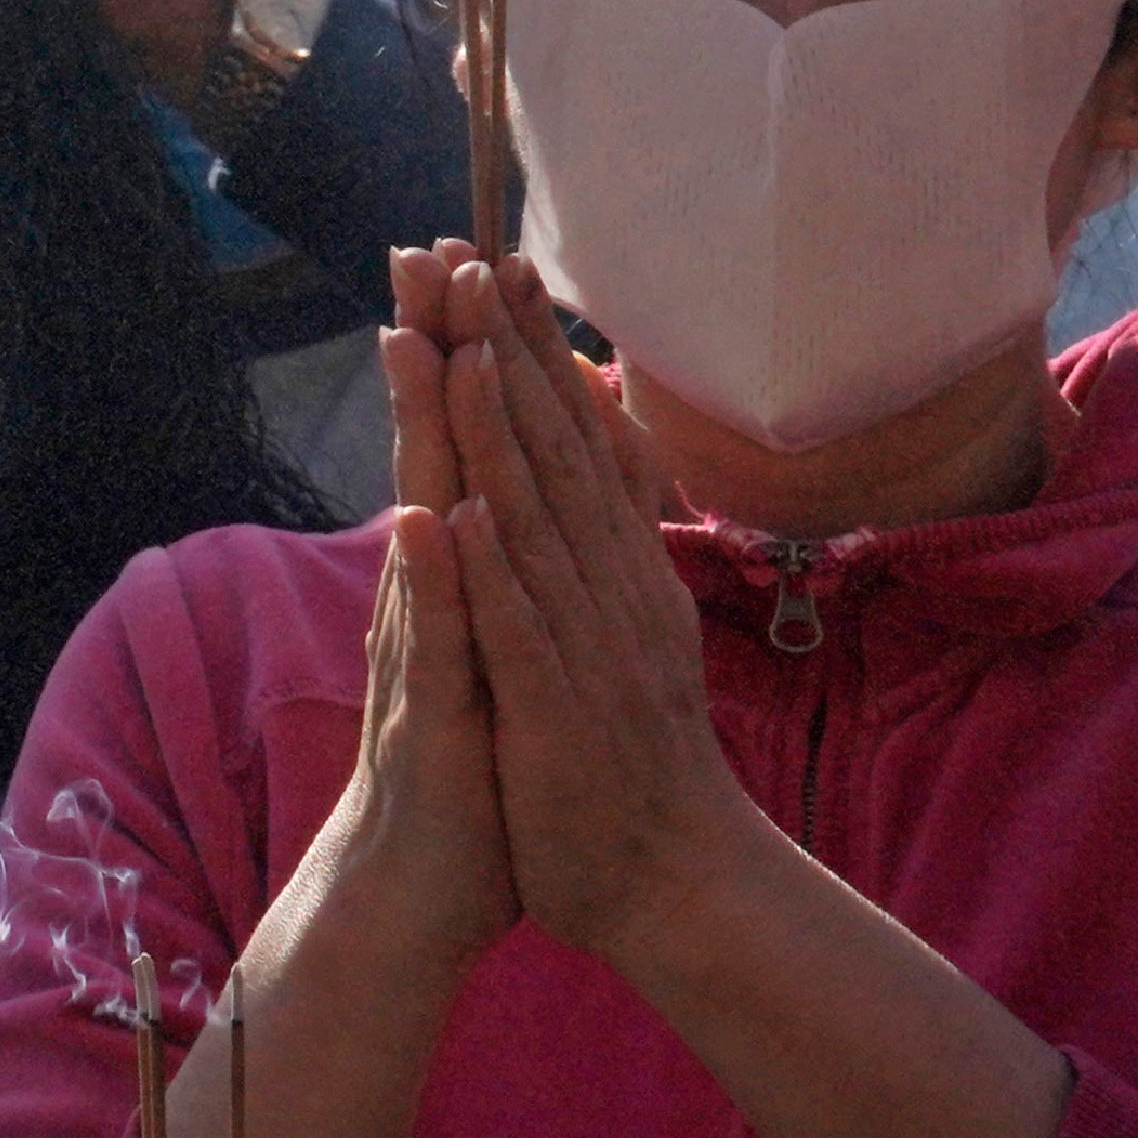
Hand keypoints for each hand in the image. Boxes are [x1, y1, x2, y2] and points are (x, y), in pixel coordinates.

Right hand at [305, 249, 527, 989]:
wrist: (417, 889)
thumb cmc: (468, 771)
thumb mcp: (489, 650)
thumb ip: (486, 565)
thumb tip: (489, 482)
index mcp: (455, 577)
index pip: (459, 443)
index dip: (463, 353)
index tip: (464, 257)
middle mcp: (427, 596)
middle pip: (429, 452)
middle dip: (429, 351)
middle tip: (422, 249)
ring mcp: (421, 650)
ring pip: (420, 520)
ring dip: (416, 431)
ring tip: (412, 337)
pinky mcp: (427, 717)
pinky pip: (433, 641)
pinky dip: (432, 581)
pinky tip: (428, 520)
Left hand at [427, 253, 760, 971]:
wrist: (675, 878)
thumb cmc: (632, 750)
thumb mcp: (619, 620)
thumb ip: (602, 533)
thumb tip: (592, 440)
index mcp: (616, 566)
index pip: (572, 437)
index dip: (533, 348)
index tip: (493, 259)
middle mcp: (611, 586)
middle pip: (556, 452)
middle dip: (511, 354)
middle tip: (470, 258)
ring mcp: (586, 644)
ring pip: (538, 522)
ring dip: (500, 436)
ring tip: (462, 350)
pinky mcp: (557, 709)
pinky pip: (522, 633)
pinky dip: (494, 574)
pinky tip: (463, 515)